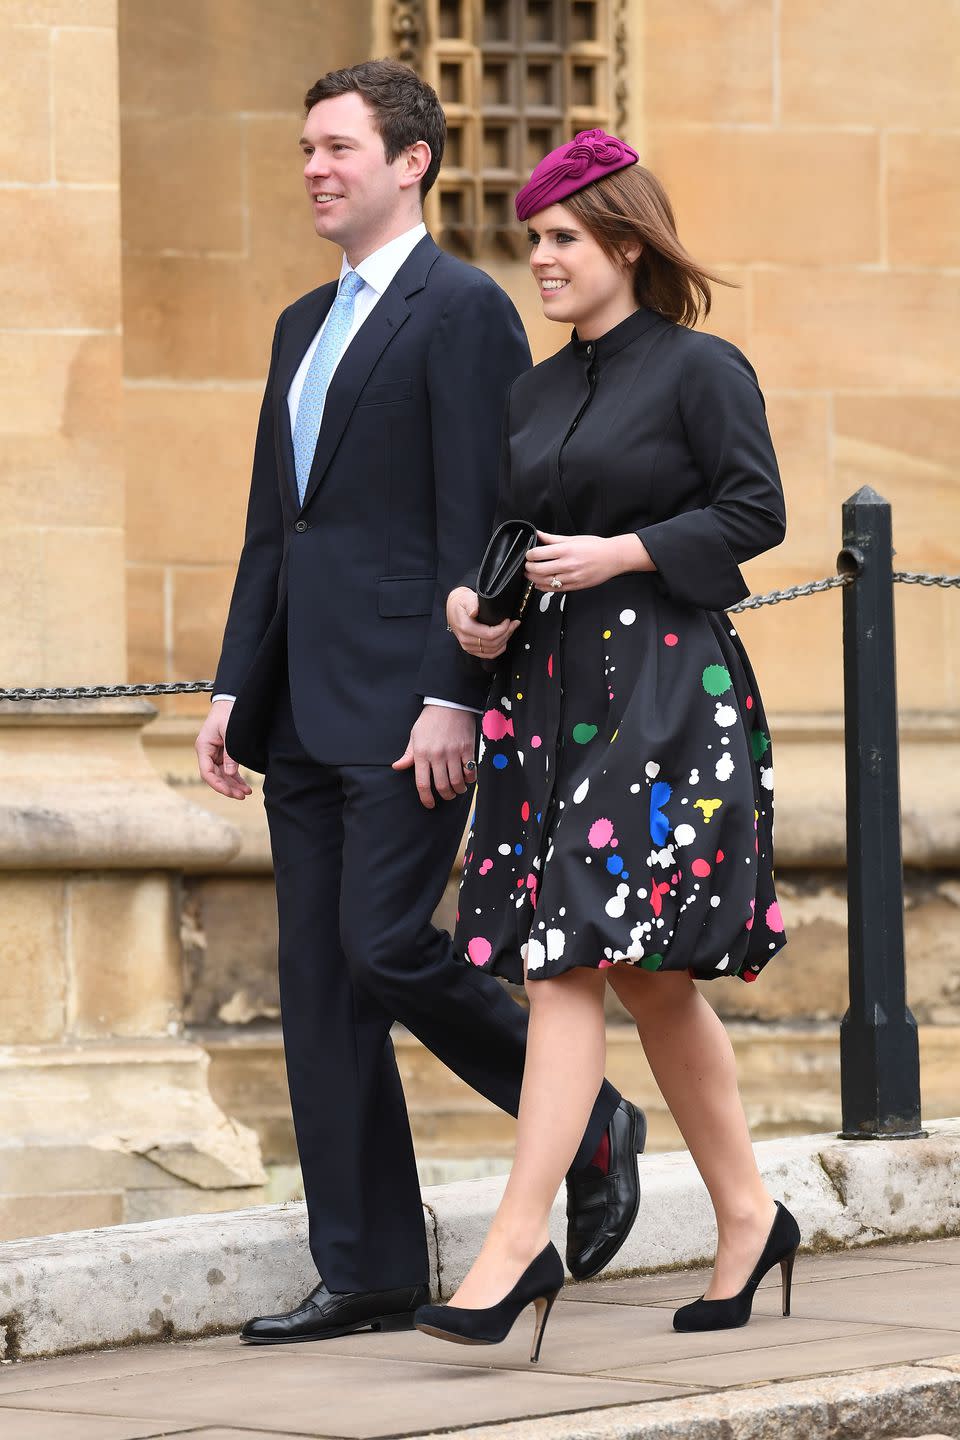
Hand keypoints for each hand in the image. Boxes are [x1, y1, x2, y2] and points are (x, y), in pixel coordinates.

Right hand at [195, 699, 251, 799]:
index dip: (218, 784)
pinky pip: (228, 769)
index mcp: (203, 747)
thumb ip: (230, 753)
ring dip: (233, 784)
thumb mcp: (230, 733)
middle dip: (228, 787)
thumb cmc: (228, 713)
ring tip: (246, 793)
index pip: (207, 772)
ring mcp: (214, 753)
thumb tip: (230, 774)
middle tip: (242, 796)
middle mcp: (207, 752)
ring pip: (222, 774)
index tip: (230, 792)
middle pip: (215, 776)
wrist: (230, 701)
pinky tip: (245, 786)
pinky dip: (236, 778)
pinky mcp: (223, 753)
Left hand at [392, 704, 477, 809]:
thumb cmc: (430, 720)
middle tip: (446, 796)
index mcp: (422, 754)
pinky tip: (467, 779)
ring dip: (458, 790)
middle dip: (445, 796)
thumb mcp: (415, 736)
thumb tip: (397, 767)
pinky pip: (470, 770)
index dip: (426, 798)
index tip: (429, 804)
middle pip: (442, 786)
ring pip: (457, 781)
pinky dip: (470, 779)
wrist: (449, 703)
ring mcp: (453, 752)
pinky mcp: (467, 748)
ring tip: (458, 789)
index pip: (422, 783)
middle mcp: (437, 755)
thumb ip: (408, 755)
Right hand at [446, 586, 518, 660]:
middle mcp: (466, 639)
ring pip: (492, 650)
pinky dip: (499, 649)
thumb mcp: (466, 599)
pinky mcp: (471, 649)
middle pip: (493, 643)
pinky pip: (488, 655)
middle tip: (513, 624)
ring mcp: (468, 646)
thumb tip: (474, 611)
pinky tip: (504, 641)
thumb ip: (472, 604)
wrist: (453, 609)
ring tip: (511, 630)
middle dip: (506, 633)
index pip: (489, 635)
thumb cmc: (461, 603)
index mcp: (465, 627)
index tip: (508, 620)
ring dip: (504, 641)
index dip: (502, 629)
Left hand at [525, 530, 652, 591]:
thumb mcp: (573, 539)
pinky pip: (555, 589)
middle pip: (539, 569)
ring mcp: (571, 577)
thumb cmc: (595, 547)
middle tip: (528, 564)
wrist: (613, 558)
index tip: (529, 554)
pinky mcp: (575, 586)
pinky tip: (539, 583)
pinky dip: (543, 587)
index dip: (530, 554)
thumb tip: (539, 534)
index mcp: (566, 550)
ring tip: (531, 574)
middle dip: (529, 567)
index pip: (539, 554)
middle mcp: (568, 564)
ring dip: (533, 578)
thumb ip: (553, 538)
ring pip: (545, 581)